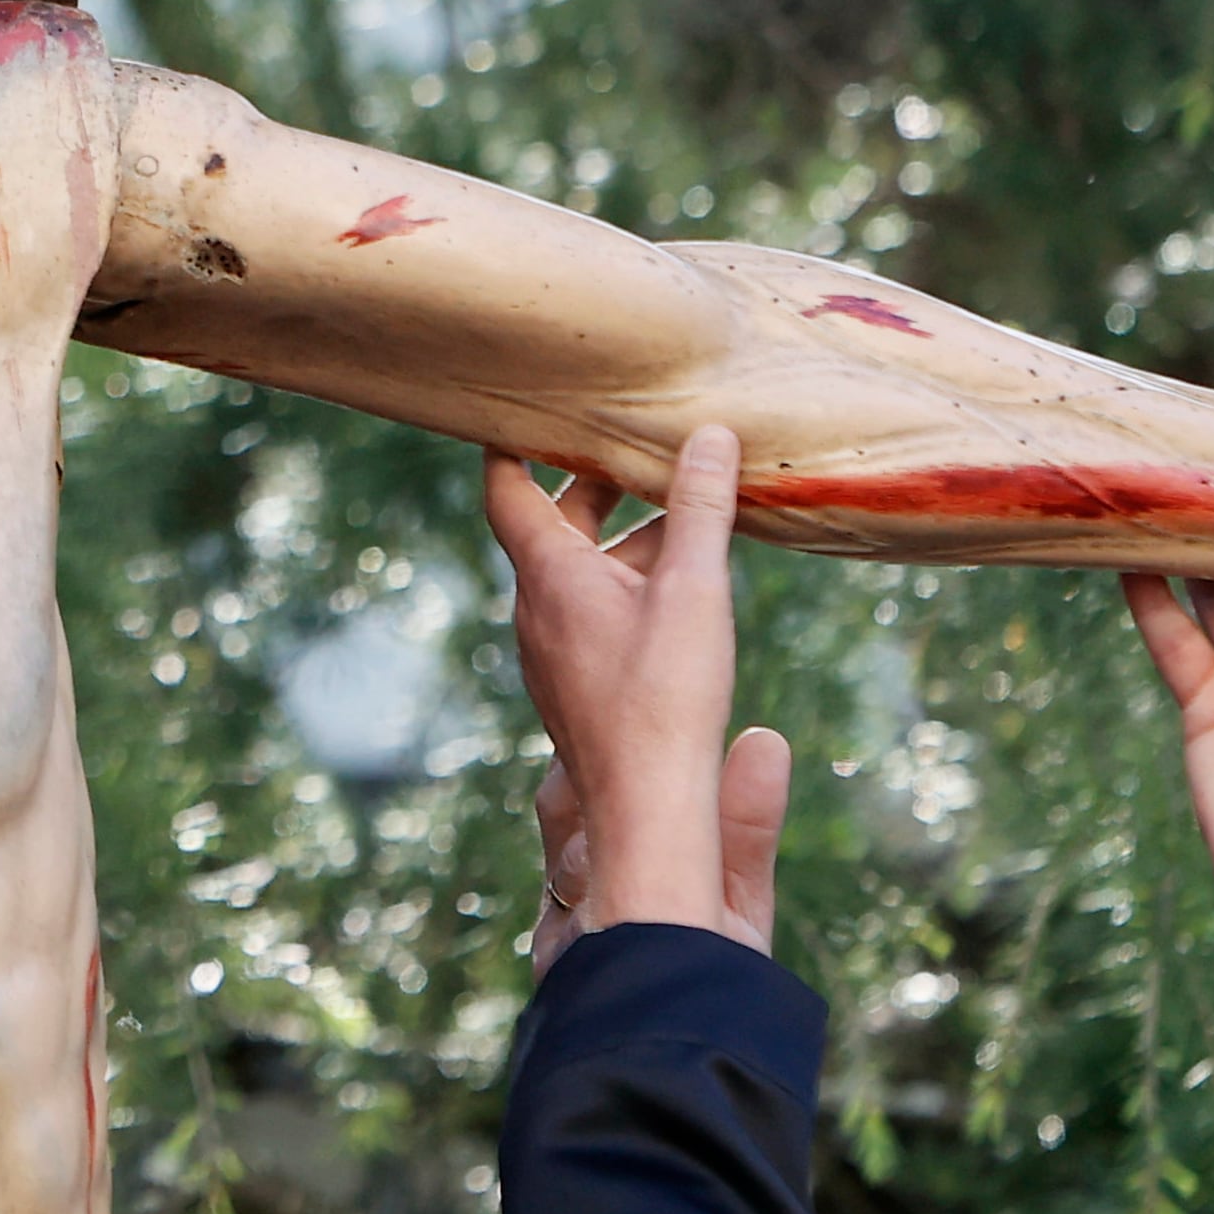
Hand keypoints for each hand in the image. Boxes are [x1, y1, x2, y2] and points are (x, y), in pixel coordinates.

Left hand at [480, 428, 769, 947]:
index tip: (529, 402)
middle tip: (634, 444)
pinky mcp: (580, 687)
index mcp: (548, 573)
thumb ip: (700, 508)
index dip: (511, 441)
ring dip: (623, 538)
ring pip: (579, 573)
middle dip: (592, 483)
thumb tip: (708, 432)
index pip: (505, 486)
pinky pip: (595, 614)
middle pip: (552, 526)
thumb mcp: (692, 588)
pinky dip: (629, 585)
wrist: (648, 811)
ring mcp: (555, 652)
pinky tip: (680, 592)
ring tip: (682, 512)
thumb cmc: (664, 697)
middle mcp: (537, 609)